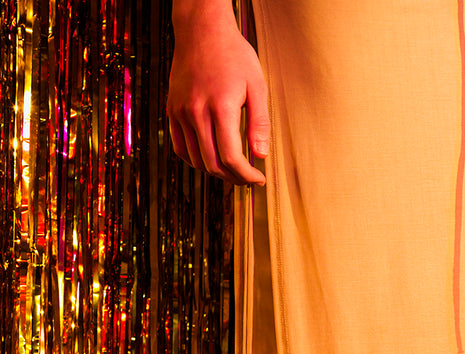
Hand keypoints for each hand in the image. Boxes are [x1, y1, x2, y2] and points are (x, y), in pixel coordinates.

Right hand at [166, 5, 268, 185]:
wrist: (201, 31)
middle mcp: (195, 112)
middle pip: (212, 164)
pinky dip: (196, 159)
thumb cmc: (234, 56)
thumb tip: (261, 155)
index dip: (247, 176)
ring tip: (234, 170)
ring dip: (215, 171)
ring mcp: (180, 111)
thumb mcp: (257, 87)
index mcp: (220, 108)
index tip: (259, 180)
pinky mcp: (171, 109)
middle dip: (234, 178)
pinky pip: (180, 146)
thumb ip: (259, 123)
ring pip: (195, 159)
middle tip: (249, 179)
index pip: (231, 157)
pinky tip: (212, 159)